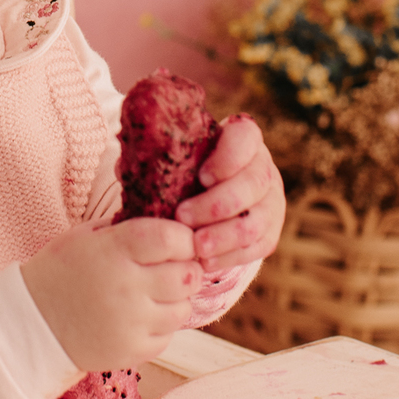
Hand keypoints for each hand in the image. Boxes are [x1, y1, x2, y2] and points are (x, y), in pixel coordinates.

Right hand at [20, 219, 202, 372]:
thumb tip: (170, 219)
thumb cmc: (60, 271)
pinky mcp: (132, 351)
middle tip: (173, 266)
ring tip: (155, 293)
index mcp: (114, 251)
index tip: (180, 240)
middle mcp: (127, 287)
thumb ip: (128, 226)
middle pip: (187, 275)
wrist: (30, 322)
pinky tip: (141, 315)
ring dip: (177, 298)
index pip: (173, 239)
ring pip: (183, 307)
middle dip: (187, 267)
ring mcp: (131, 323)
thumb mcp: (86, 235)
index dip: (184, 238)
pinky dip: (162, 325)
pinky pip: (169, 335)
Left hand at [174, 115, 284, 271]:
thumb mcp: (177, 154)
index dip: (227, 158)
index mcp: (244, 137)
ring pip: (255, 222)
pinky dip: (229, 257)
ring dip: (223, 236)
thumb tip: (126, 169)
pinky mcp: (271, 232)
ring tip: (195, 246)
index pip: (245, 139)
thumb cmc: (185, 168)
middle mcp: (264, 167)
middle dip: (216, 205)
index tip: (201, 176)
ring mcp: (272, 201)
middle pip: (252, 185)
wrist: (208, 193)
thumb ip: (160, 154)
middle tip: (182, 217)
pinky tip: (205, 261)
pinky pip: (256, 248)